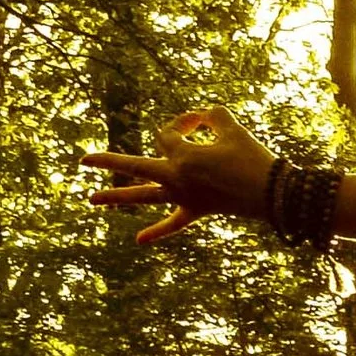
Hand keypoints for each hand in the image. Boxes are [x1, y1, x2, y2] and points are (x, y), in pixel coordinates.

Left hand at [81, 104, 277, 243]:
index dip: (182, 123)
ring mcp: (184, 197)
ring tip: (91, 201)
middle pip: (134, 167)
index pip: (170, 133)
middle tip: (83, 161)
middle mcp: (177, 178)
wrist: (273, 193)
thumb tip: (199, 119)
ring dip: (116, 198)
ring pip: (144, 197)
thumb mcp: (232, 126)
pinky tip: (139, 240)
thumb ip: (211, 115)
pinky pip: (174, 223)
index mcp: (183, 156)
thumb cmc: (253, 157)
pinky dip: (158, 231)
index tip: (201, 122)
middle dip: (108, 163)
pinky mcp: (197, 210)